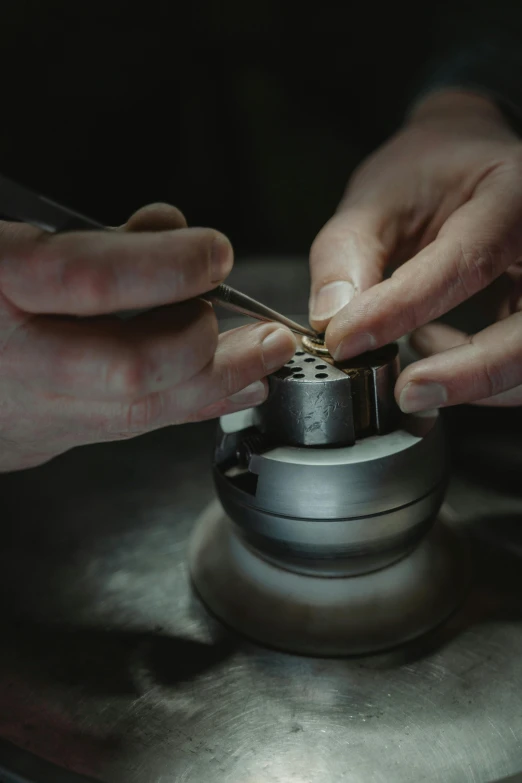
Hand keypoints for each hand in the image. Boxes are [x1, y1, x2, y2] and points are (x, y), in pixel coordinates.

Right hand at [0, 204, 295, 470]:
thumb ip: (81, 234)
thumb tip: (166, 229)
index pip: (86, 279)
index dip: (163, 266)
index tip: (215, 253)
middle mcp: (4, 359)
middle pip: (128, 372)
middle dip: (211, 351)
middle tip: (267, 332)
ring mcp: (19, 411)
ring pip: (134, 415)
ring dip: (214, 388)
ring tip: (264, 364)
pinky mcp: (33, 439)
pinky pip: (122, 428)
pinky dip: (181, 406)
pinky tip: (222, 390)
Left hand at [309, 90, 521, 411]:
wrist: (467, 164)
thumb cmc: (426, 173)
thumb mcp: (374, 198)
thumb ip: (346, 254)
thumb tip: (333, 320)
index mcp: (514, 192)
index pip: (469, 261)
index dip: (403, 308)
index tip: (346, 340)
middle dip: (469, 372)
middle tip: (406, 392)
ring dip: (472, 379)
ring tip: (413, 354)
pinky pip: (519, 365)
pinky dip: (472, 371)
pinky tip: (431, 341)